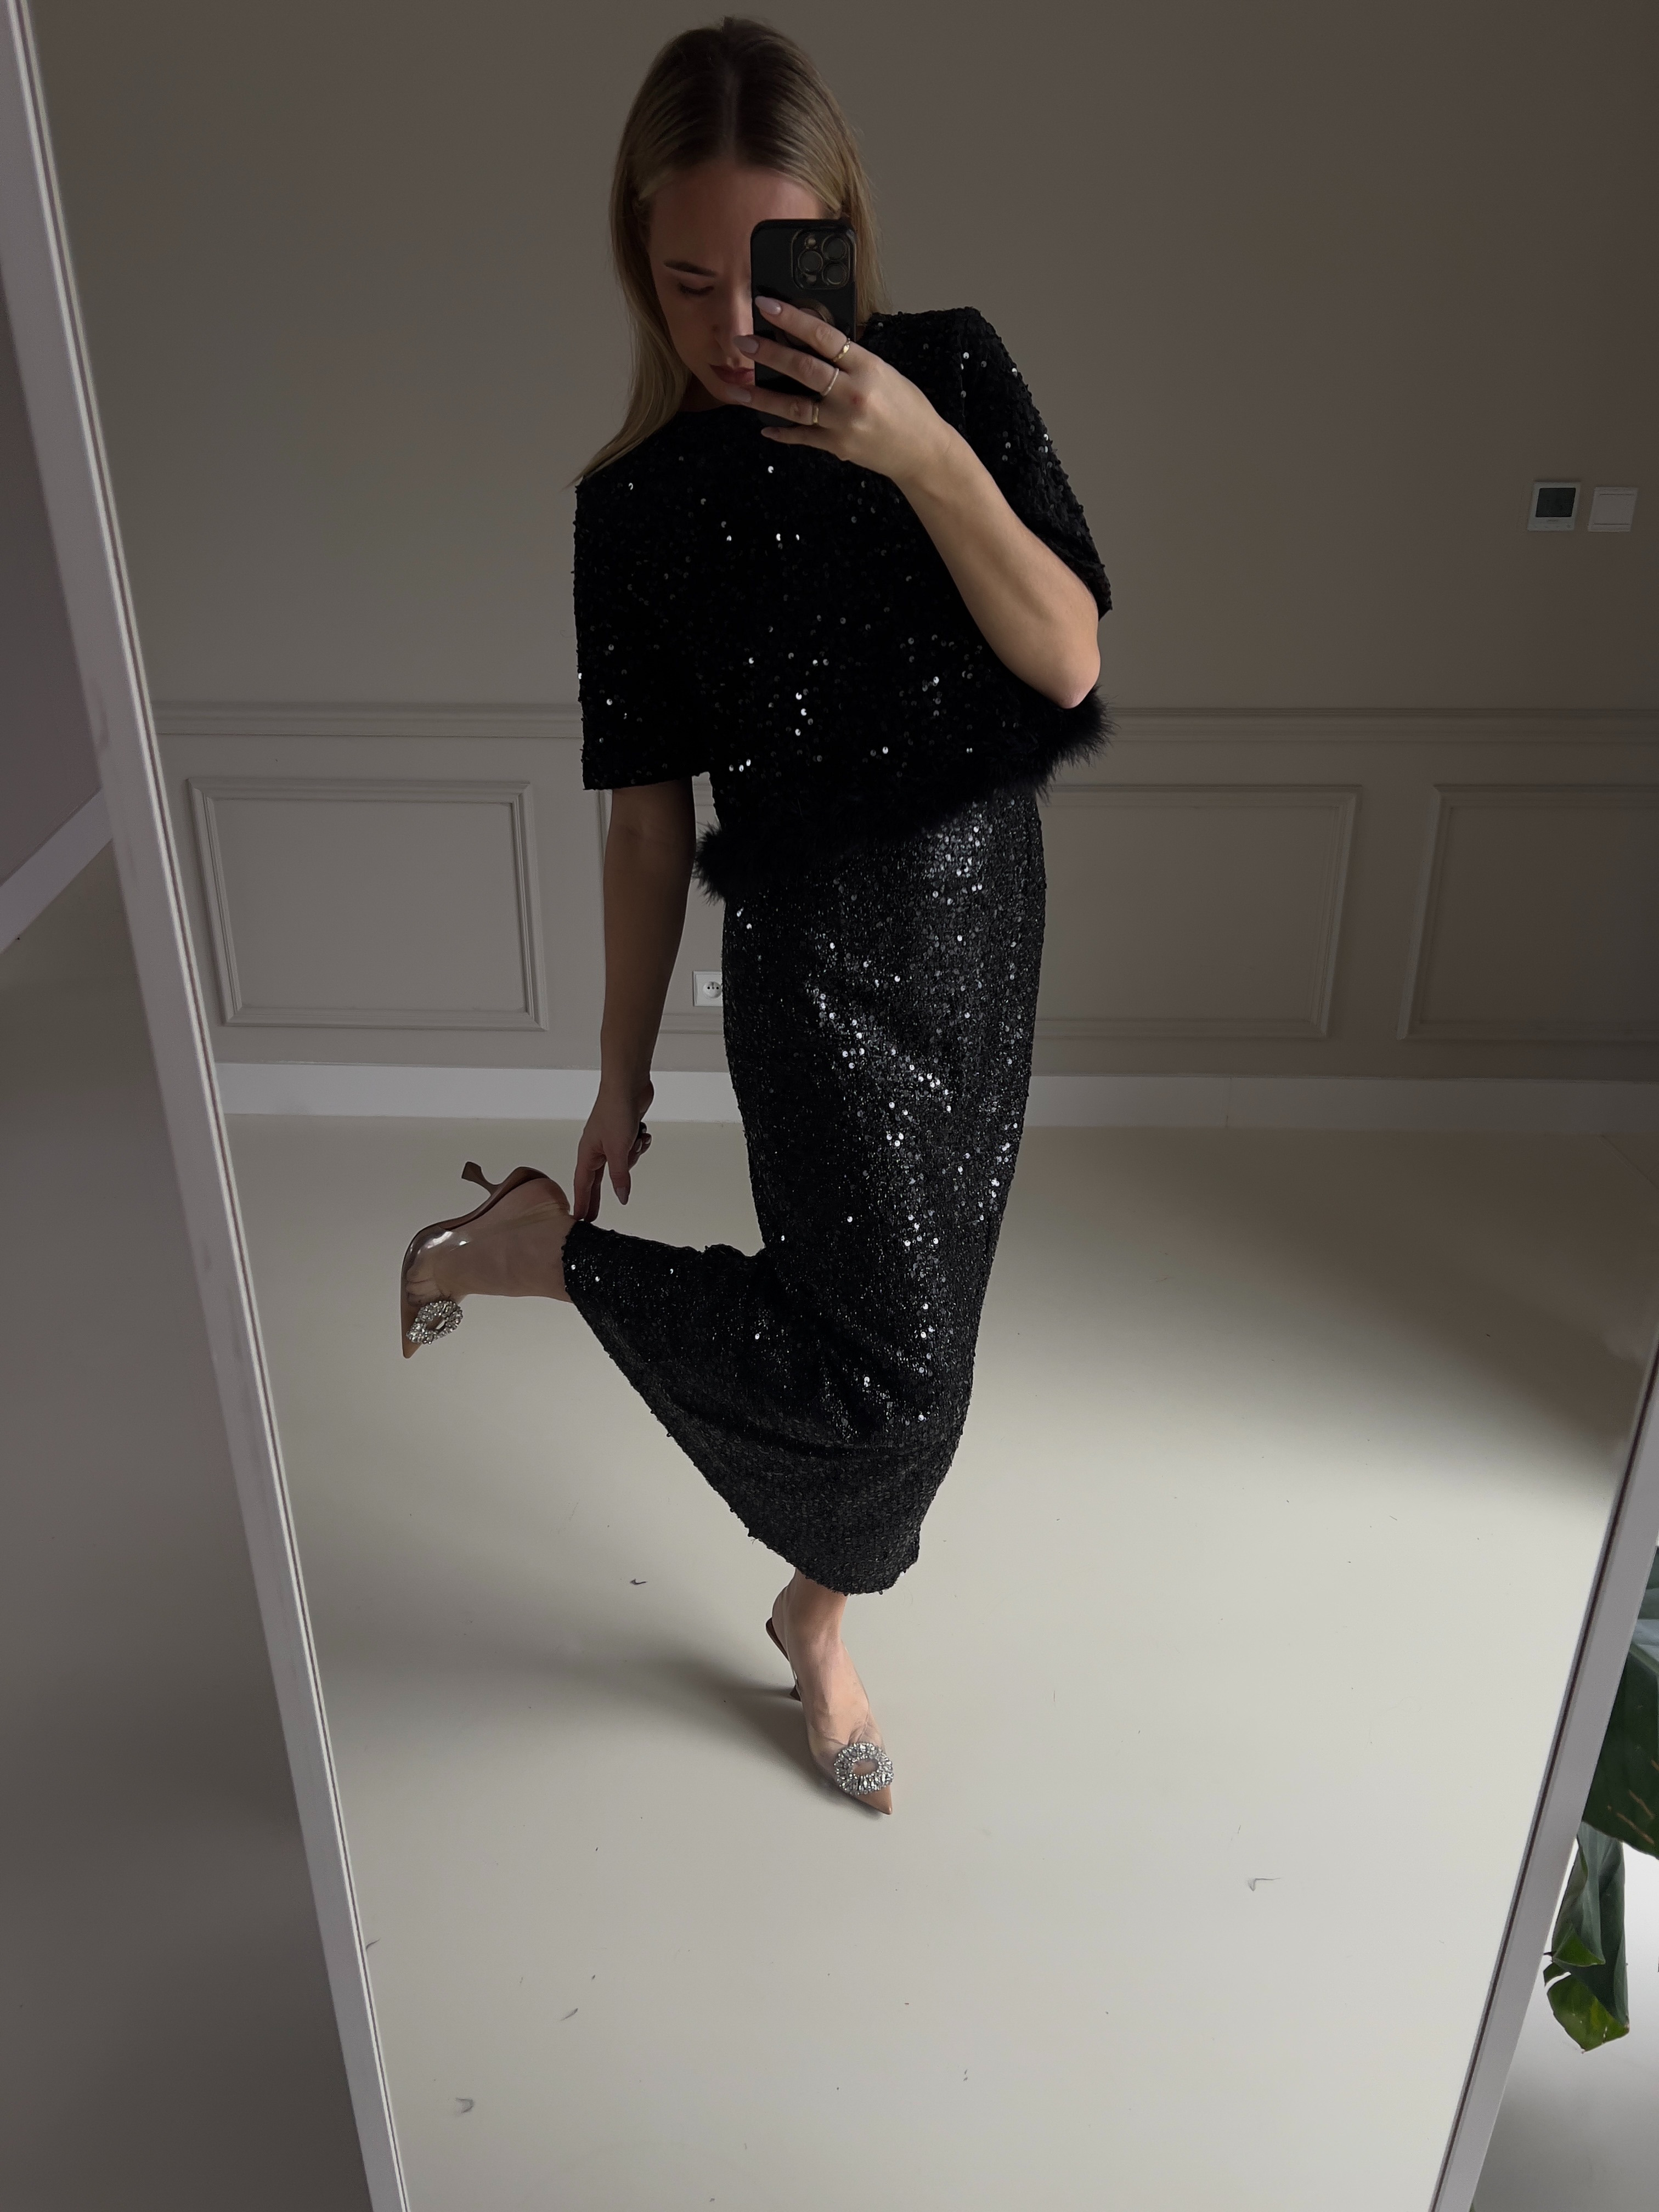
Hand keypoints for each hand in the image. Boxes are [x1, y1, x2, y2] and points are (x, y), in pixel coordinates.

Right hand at [573, 1079, 653, 1221]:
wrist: (629, 1085)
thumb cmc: (615, 1111)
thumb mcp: (618, 1150)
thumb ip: (619, 1177)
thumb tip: (622, 1198)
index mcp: (588, 1153)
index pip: (582, 1185)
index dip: (581, 1203)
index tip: (578, 1220)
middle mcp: (596, 1149)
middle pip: (598, 1180)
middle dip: (599, 1196)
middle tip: (593, 1217)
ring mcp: (610, 1141)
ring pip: (622, 1163)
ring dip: (633, 1155)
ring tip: (636, 1140)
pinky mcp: (624, 1134)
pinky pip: (632, 1150)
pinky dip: (640, 1144)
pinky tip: (643, 1135)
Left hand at [732, 298, 956, 489]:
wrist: (922, 450)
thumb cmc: (906, 406)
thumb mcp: (883, 372)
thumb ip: (851, 359)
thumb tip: (813, 340)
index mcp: (867, 367)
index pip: (823, 336)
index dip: (791, 318)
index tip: (766, 305)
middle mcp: (852, 393)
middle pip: (803, 369)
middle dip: (768, 353)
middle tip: (743, 342)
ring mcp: (842, 422)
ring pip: (793, 406)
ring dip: (762, 398)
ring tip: (737, 390)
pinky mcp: (836, 446)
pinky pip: (802, 437)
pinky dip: (781, 432)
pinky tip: (764, 428)